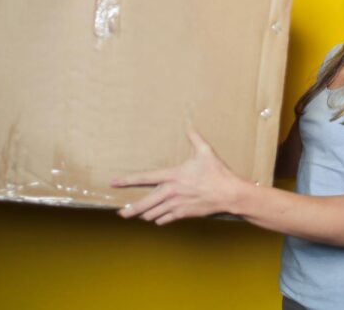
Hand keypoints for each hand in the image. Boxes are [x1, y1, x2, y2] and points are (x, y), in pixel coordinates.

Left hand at [109, 125, 247, 224]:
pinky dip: (159, 219)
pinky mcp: (183, 214)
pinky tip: (157, 218)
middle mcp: (171, 192)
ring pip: (153, 214)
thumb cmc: (217, 173)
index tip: (114, 183)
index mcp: (173, 176)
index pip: (145, 178)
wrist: (229, 194)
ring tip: (137, 215)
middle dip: (130, 210)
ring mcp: (177, 205)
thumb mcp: (206, 151)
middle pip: (144, 203)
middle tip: (121, 213)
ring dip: (144, 215)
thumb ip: (194, 138)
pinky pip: (165, 220)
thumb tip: (189, 124)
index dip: (127, 181)